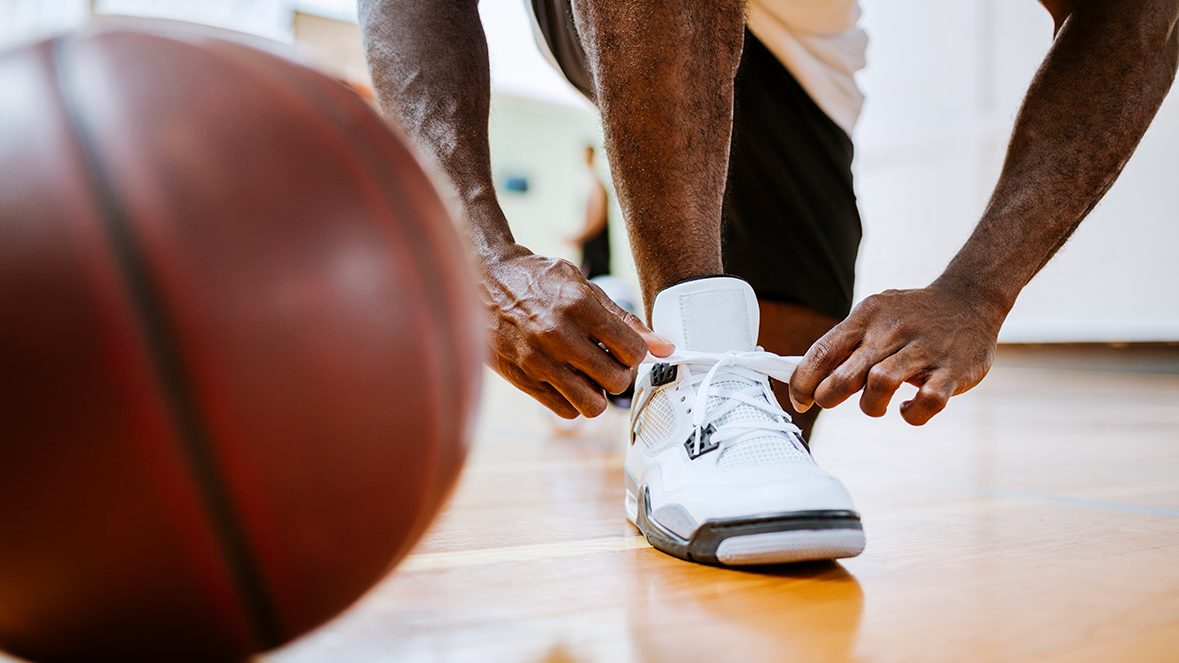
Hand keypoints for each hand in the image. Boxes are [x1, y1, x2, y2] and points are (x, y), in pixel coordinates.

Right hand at [480, 245, 673, 417]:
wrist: (485, 279)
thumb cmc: (538, 280)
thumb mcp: (584, 287)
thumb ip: (624, 319)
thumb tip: (664, 347)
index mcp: (579, 305)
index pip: (632, 350)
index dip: (636, 352)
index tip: (625, 347)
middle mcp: (558, 335)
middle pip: (616, 380)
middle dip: (620, 374)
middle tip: (610, 362)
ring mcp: (538, 360)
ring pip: (591, 404)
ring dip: (598, 393)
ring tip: (590, 376)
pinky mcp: (523, 378)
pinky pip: (563, 410)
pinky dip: (573, 402)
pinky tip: (568, 381)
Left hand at [788, 285, 1004, 425]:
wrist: (970, 299)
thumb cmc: (910, 316)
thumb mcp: (873, 315)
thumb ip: (844, 343)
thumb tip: (806, 377)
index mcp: (866, 317)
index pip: (822, 351)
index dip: (803, 382)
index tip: (800, 400)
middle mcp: (892, 332)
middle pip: (846, 374)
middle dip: (829, 397)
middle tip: (832, 401)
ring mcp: (923, 351)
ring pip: (881, 384)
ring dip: (870, 406)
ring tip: (876, 405)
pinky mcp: (953, 371)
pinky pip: (928, 401)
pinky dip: (913, 414)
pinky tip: (909, 408)